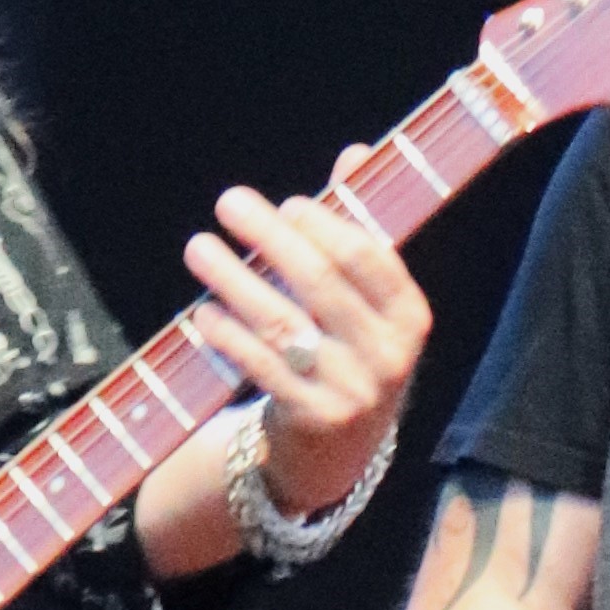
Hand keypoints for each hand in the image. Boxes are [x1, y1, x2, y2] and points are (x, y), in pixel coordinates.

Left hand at [184, 168, 431, 522]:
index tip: (288, 204)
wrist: (338, 455)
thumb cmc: (349, 354)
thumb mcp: (366, 301)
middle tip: (229, 203)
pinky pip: (262, 368)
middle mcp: (389, 356)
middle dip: (270, 236)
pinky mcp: (311, 421)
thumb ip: (358, 228)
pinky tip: (204, 311)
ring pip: (284, 323)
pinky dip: (229, 335)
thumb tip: (355, 153)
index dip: (326, 225)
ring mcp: (352, 392)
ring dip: (235, 279)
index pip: (369, 258)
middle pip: (321, 282)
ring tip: (199, 247)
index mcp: (410, 317)